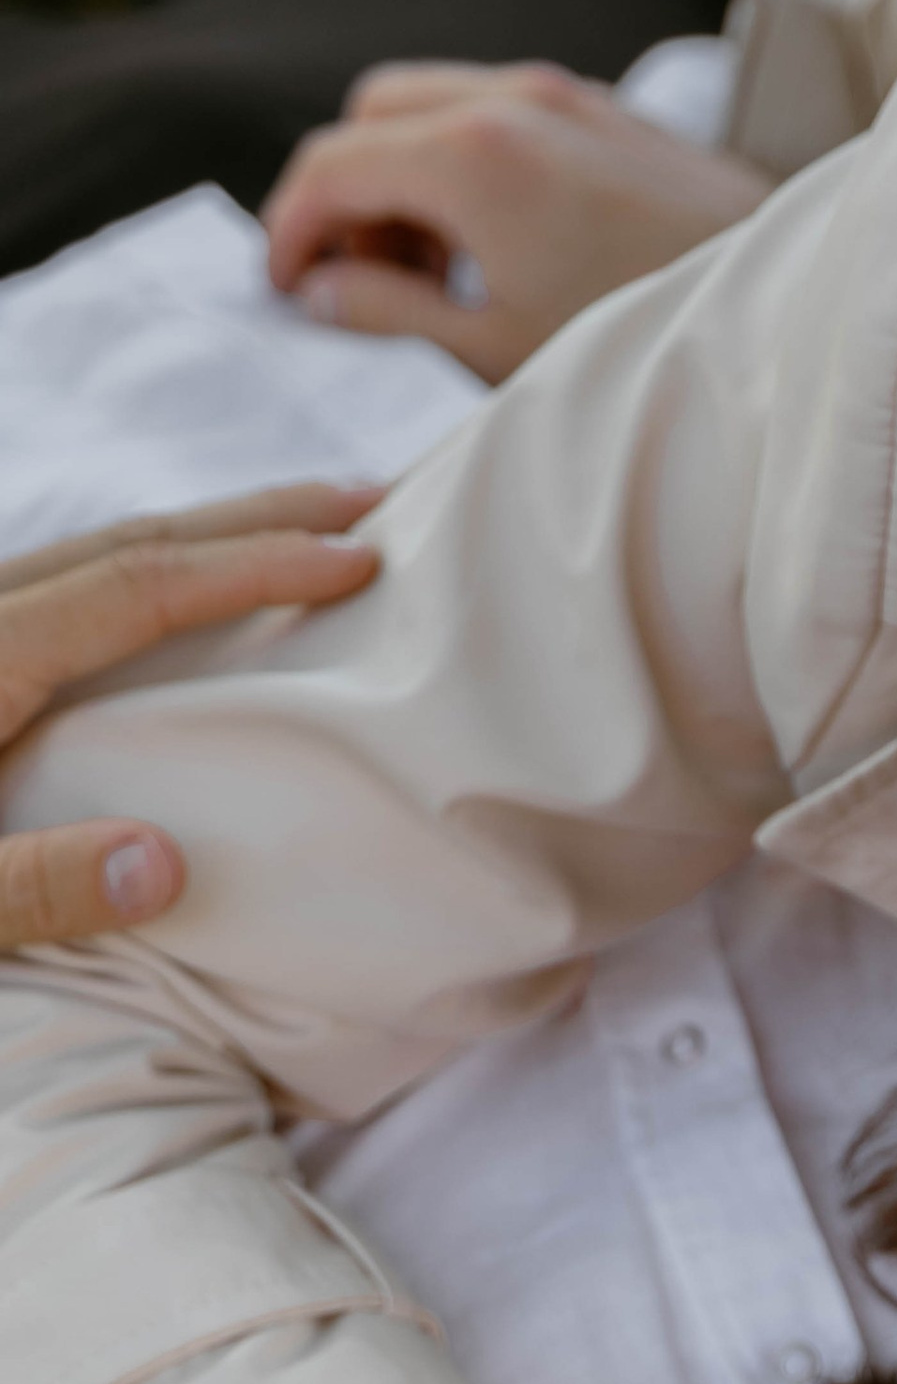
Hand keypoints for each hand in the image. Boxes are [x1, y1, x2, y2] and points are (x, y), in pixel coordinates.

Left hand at [0, 486, 379, 947]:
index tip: (360, 554)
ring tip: (301, 535)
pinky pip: (62, 589)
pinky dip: (146, 577)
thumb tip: (171, 864)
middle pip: (129, 540)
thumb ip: (34, 885)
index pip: (139, 588)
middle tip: (376, 497)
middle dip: (257, 515)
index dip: (255, 566)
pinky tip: (180, 602)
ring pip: (94, 554)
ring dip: (207, 539)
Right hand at [264, 61, 773, 380]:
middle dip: (348, 194)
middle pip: (374, 112)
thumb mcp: (495, 354)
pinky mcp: (611, 115)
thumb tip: (318, 296)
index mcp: (471, 154)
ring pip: (436, 108)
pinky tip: (498, 254)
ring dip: (408, 182)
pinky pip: (502, 117)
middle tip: (358, 286)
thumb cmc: (646, 349)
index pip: (331, 162)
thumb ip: (388, 318)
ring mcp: (568, 97)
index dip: (288, 229)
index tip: (285, 292)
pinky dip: (468, 170)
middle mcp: (513, 100)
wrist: (790, 320)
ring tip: (433, 283)